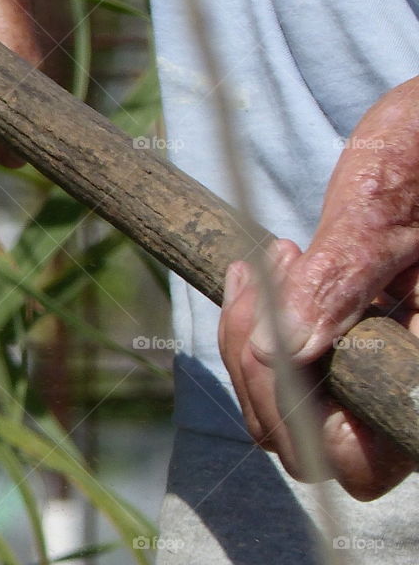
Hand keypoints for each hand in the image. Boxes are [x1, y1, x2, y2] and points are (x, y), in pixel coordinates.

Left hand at [219, 75, 418, 500]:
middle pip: (308, 440)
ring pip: (294, 407)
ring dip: (257, 339)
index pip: (357, 459)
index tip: (272, 318)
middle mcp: (412, 387)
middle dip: (258, 362)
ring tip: (275, 259)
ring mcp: (390, 371)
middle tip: (260, 274)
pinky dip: (269, 325)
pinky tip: (274, 266)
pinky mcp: (366, 344)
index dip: (293, 412)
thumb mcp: (388, 200)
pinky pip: (300, 369)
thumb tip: (280, 351)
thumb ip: (342, 277)